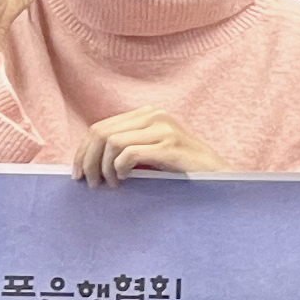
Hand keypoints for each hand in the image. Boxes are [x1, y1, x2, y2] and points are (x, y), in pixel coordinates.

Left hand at [71, 107, 227, 185]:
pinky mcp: (170, 146)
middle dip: (87, 160)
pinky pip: (128, 154)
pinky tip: (124, 181)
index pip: (100, 127)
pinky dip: (119, 169)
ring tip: (109, 185)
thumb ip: (129, 148)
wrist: (222, 179)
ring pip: (111, 142)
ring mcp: (164, 129)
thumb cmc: (186, 171)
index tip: (78, 174)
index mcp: (148, 114)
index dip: (82, 151)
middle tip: (89, 184)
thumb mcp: (154, 153)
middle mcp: (155, 116)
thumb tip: (89, 161)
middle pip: (101, 133)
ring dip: (102, 168)